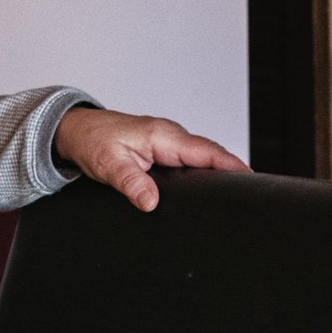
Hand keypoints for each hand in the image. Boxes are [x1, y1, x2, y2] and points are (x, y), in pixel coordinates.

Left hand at [54, 107, 248, 212]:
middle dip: (233, 170)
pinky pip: (190, 159)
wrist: (77, 130)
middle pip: (211, 153)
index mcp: (163, 136)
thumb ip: (131, 182)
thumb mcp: (108, 164)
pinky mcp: (163, 149)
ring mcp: (168, 142)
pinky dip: (204, 169)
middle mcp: (170, 136)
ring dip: (219, 170)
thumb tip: (151, 202)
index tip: (251, 178)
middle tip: (254, 193)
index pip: (206, 150)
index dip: (231, 164)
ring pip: (202, 156)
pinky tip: (210, 186)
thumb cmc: (92, 141)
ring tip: (238, 192)